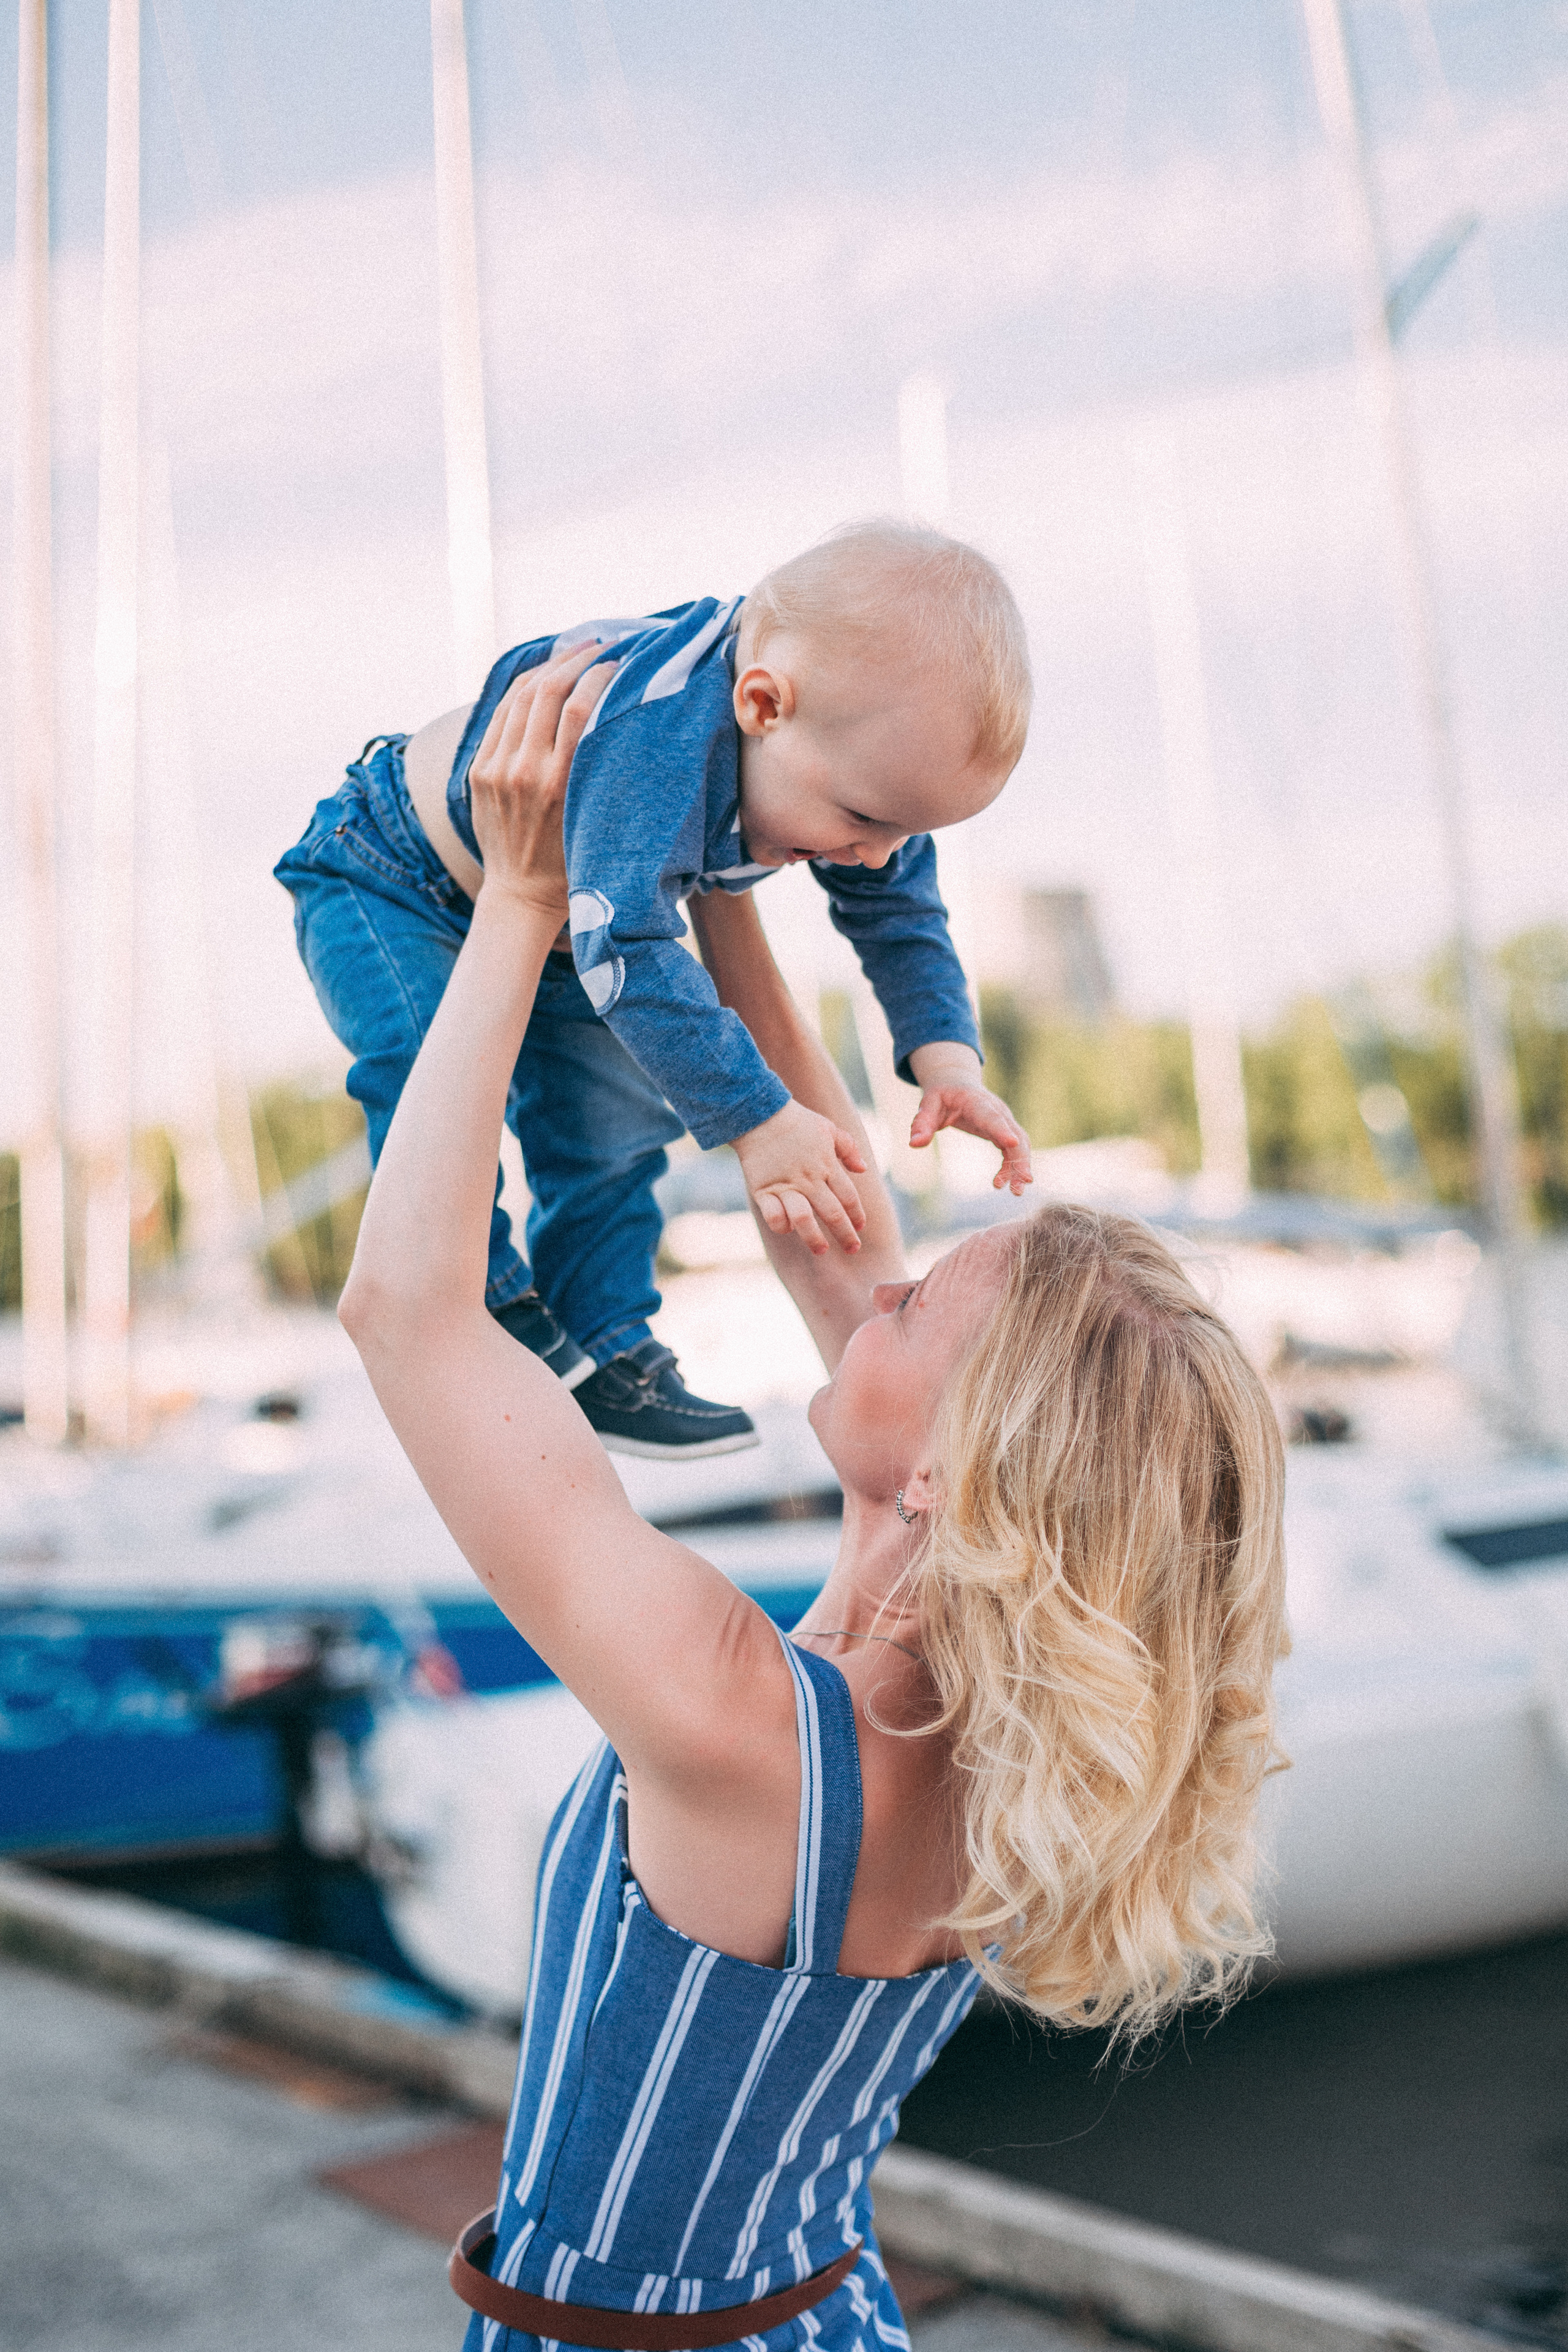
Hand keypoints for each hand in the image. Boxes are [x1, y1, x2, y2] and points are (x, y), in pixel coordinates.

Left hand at [468, 643, 617, 922]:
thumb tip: (621, 710)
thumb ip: (601, 769)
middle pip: (548, 691)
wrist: (522, 894)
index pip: (579, 707)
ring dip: (549, 666)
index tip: (620, 663)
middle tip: (599, 646)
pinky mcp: (478, 770)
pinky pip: (500, 714)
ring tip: (574, 653)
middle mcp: (524, 771)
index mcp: (559, 784)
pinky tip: (543, 676)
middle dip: (576, 659)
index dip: (600, 674)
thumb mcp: (597, 817)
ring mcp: (496, 769)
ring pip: (521, 695)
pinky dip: (523, 688)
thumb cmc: (574, 861)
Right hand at [733, 1099, 868, 1255]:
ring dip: (815, 1239)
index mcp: (827, 1165)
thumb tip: (863, 1169)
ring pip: (805, 1219)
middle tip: (853, 1249)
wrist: (760, 1114)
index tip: (861, 1227)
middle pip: (833, 1213)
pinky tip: (788, 1228)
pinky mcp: (764, 1190)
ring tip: (822, 1250)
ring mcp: (786, 1186)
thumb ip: (848, 1149)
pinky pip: (774, 1216)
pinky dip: (782, 1226)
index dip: (857, 1215)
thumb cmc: (797, 1122)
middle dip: (846, 1235)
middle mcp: (809, 1178)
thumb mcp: (828, 1128)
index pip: (849, 1197)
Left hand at [907, 1049, 1032, 1194]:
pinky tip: (1000, 1183)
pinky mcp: (1004, 1131)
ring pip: (1020, 1144)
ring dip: (1020, 1167)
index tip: (1013, 1143)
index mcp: (977, 1102)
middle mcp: (997, 1111)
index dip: (1002, 1130)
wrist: (957, 1083)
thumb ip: (921, 1123)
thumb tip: (914, 1144)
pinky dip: (1011, 1167)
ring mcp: (1004, 1121)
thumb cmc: (942, 1095)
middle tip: (1022, 1183)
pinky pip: (1014, 1150)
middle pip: (1015, 1134)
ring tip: (1016, 1191)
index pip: (992, 1117)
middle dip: (1020, 1159)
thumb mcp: (928, 1105)